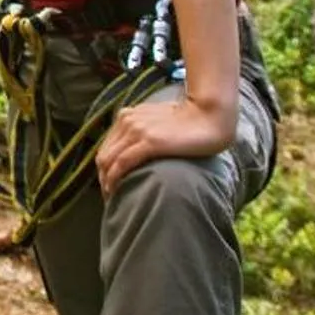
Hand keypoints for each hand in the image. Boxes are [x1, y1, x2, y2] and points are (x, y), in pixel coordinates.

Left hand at [94, 94, 236, 195]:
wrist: (210, 116)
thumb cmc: (190, 122)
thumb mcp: (159, 121)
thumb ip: (144, 131)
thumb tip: (138, 151)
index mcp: (128, 115)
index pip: (107, 146)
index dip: (105, 168)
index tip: (110, 184)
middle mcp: (128, 120)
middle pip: (104, 155)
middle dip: (103, 178)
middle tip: (111, 196)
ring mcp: (137, 130)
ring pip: (108, 161)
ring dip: (107, 182)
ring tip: (114, 198)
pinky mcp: (149, 142)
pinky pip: (121, 164)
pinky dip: (115, 180)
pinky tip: (117, 192)